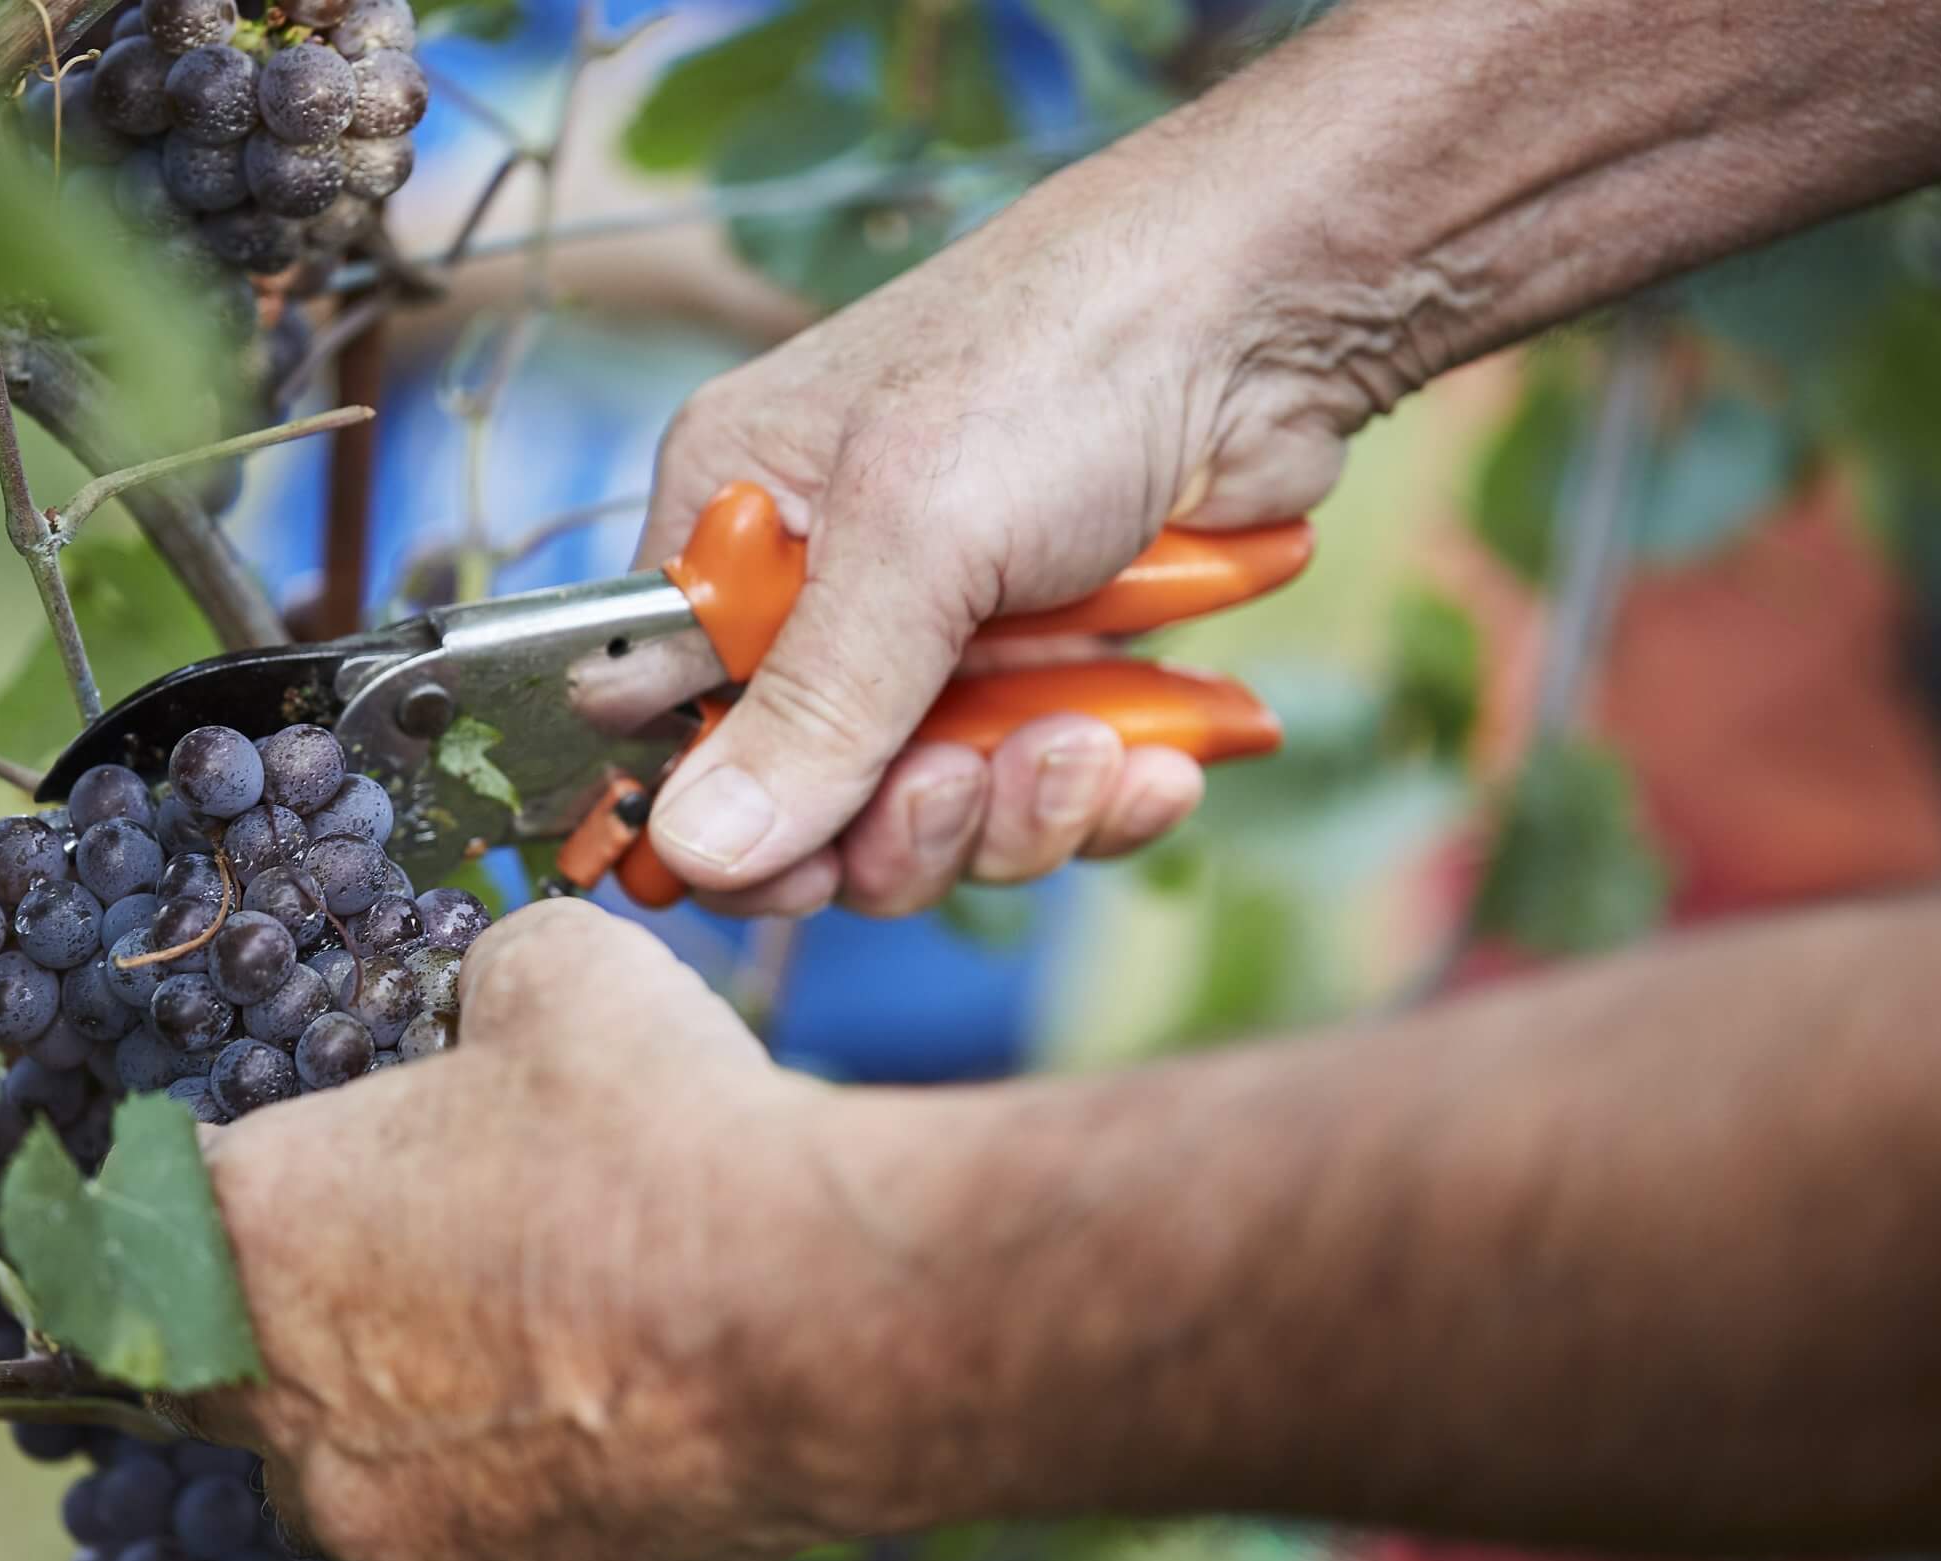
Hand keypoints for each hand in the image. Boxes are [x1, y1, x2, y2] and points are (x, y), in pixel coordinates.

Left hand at [186, 901, 845, 1560]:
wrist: (815, 1316)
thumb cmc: (662, 1138)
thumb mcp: (557, 973)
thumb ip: (480, 980)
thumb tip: (488, 994)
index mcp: (255, 1229)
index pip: (167, 1203)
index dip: (243, 1168)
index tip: (306, 1158)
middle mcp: (282, 1401)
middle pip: (230, 1357)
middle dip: (298, 1304)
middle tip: (409, 1245)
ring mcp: (386, 1520)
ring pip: (348, 1464)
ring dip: (405, 1404)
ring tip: (538, 1330)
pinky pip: (470, 1533)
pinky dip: (515, 1480)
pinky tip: (610, 1408)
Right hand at [631, 140, 1357, 915]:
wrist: (1271, 314)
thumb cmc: (1065, 358)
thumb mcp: (916, 533)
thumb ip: (812, 704)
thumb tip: (697, 850)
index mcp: (734, 518)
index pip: (668, 716)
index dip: (722, 816)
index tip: (798, 867)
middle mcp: (824, 585)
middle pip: (808, 802)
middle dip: (898, 826)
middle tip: (959, 787)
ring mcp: (941, 633)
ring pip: (934, 817)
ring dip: (1013, 814)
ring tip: (1085, 746)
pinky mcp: (1050, 665)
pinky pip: (1040, 797)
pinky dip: (1096, 801)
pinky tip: (1152, 765)